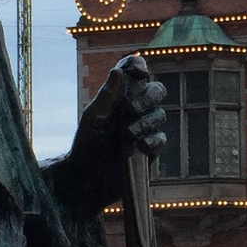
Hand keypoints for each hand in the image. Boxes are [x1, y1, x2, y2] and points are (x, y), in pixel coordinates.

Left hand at [61, 54, 167, 203]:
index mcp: (119, 96)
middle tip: (131, 108)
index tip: (138, 71)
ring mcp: (145, 128)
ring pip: (160, 114)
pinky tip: (140, 147)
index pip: (135, 73)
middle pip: (156, 90)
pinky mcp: (150, 149)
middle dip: (147, 96)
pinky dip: (152, 140)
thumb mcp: (93, 118)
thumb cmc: (85, 145)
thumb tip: (119, 70)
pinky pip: (161, 138)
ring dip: (144, 122)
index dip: (139, 67)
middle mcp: (135, 109)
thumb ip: (107, 95)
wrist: (86, 179)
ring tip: (127, 136)